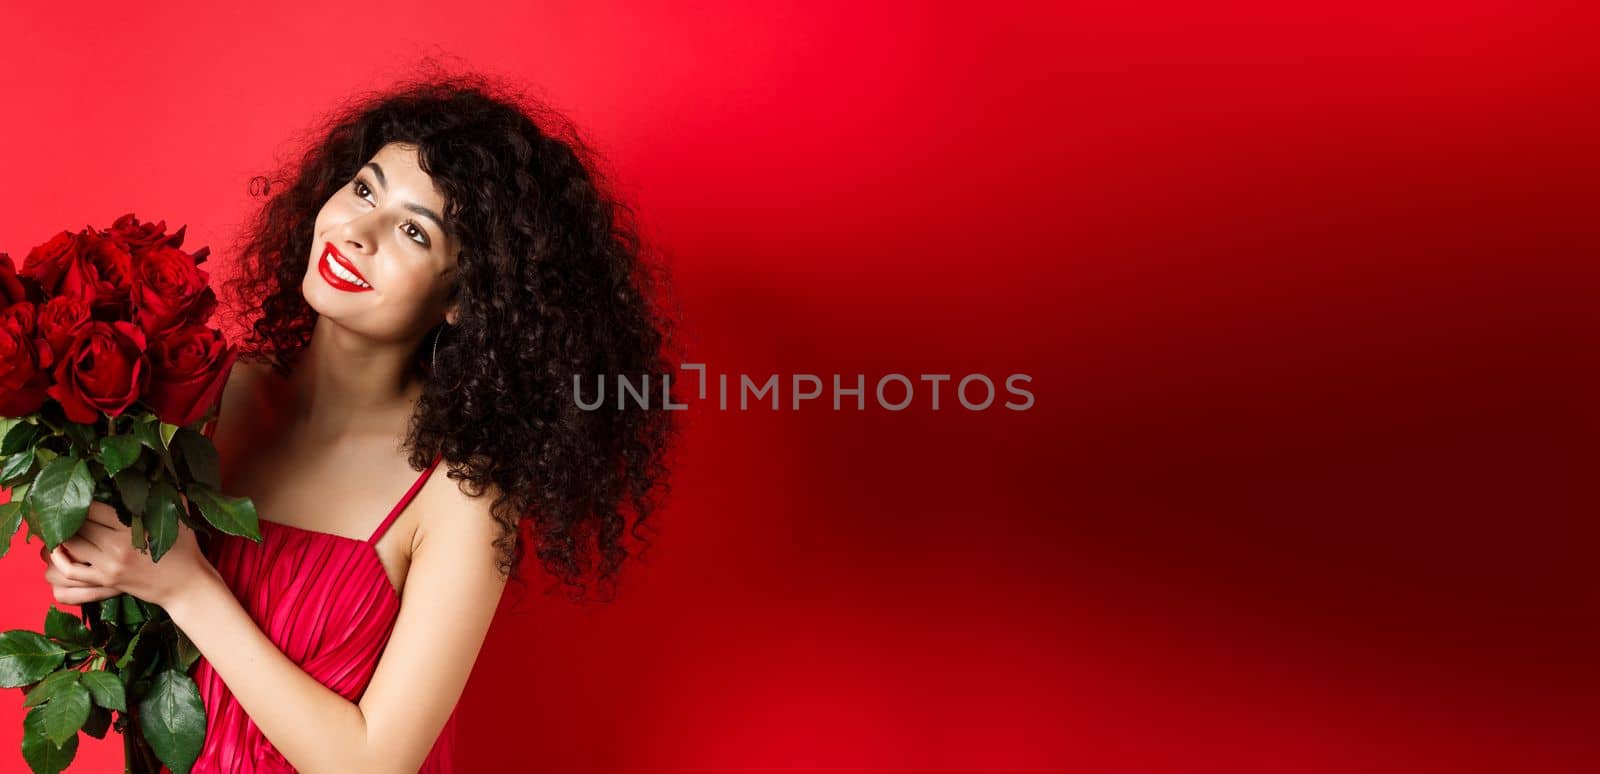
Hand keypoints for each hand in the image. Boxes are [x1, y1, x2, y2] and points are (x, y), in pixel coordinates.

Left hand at [40, 500, 214, 608]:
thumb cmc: (186, 549)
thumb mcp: (178, 518)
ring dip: (62, 533)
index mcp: (133, 529)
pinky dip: (60, 559)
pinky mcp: (105, 580)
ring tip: (59, 523)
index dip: (83, 497)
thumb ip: (164, 495)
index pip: (94, 508)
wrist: (187, 586)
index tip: (80, 491)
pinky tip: (56, 549)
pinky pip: (71, 570)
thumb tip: (152, 473)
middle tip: (64, 505)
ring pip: (71, 545)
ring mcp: (108, 566)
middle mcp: (116, 547)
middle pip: (79, 525)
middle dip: (69, 514)